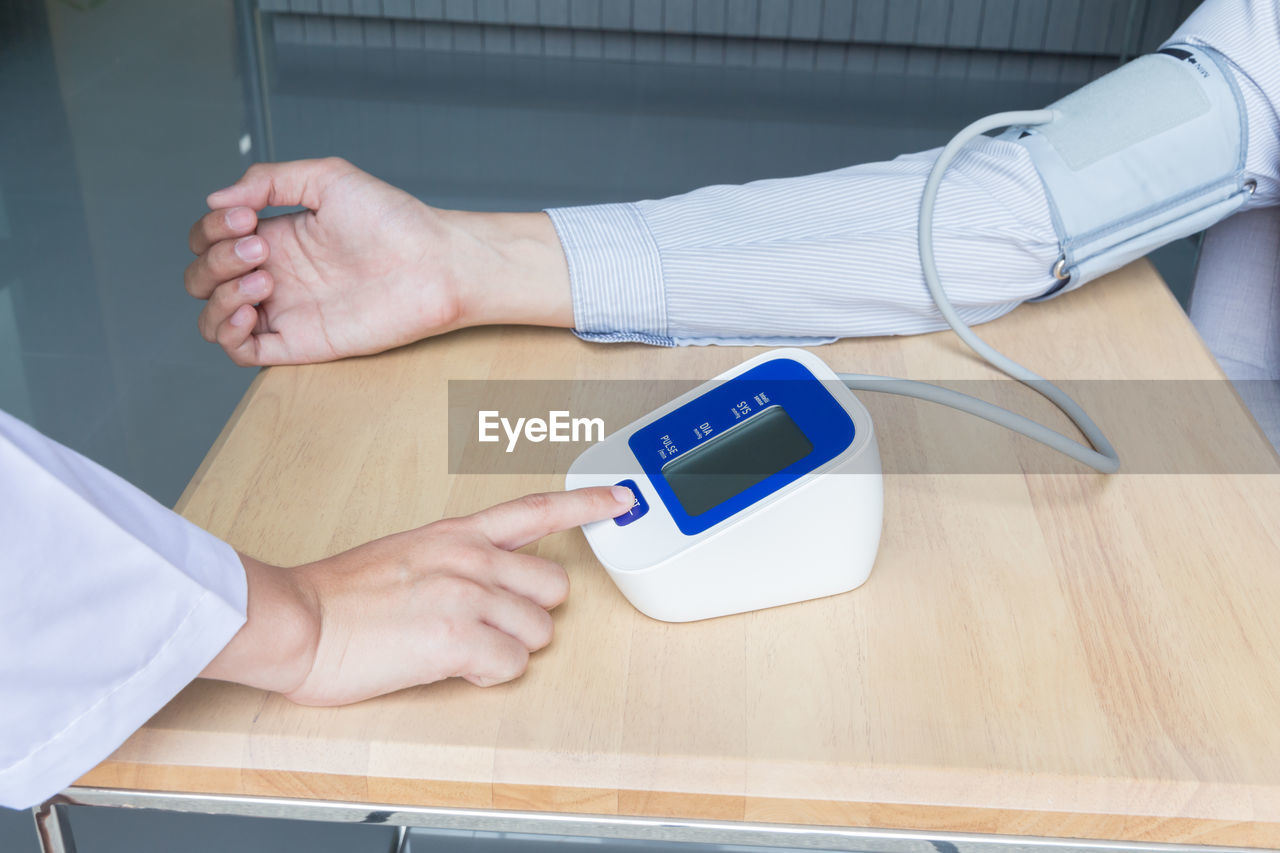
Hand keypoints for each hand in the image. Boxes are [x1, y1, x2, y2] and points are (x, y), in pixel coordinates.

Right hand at [185, 158, 571, 365]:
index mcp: (276, 235)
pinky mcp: (300, 343)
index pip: (209, 238)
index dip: (211, 229)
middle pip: (203, 275)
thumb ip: (269, 180)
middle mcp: (275, 274)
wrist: (435, 265)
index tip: (246, 219)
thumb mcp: (327, 179)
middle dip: (216, 260)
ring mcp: (285, 310)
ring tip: (262, 280)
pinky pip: (241, 352)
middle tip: (262, 250)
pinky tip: (250, 312)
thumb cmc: (394, 220)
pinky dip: (228, 334)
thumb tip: (217, 199)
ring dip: (219, 294)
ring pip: (212, 316)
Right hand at [202, 485, 633, 704]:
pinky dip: (487, 674)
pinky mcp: (459, 639)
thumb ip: (454, 559)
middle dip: (530, 613)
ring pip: (538, 632)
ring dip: (508, 648)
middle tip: (487, 625)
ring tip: (458, 647)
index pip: (538, 508)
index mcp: (457, 533)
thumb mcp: (406, 554)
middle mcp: (471, 558)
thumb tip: (485, 579)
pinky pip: (510, 666)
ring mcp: (468, 596)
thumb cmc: (338, 597)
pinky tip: (451, 666)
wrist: (297, 619)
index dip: (588, 505)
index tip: (622, 499)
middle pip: (552, 588)